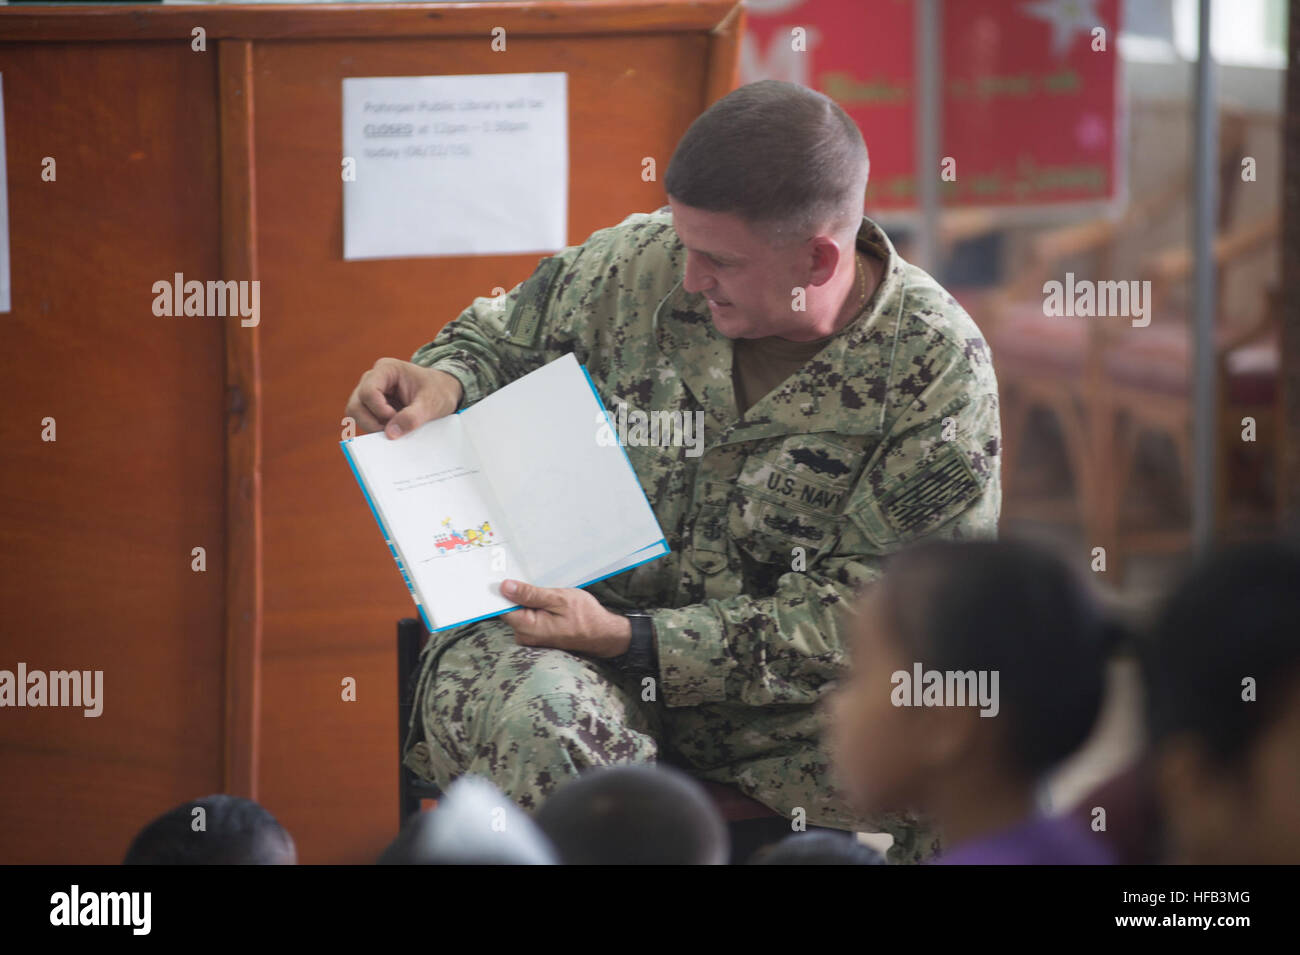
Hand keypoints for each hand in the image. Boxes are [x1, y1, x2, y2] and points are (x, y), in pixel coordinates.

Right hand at [344, 358, 463, 438]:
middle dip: (371, 422)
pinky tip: (394, 430)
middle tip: (392, 431)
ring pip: (356, 414)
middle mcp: (373, 379)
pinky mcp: (374, 407)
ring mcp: (371, 393)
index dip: (379, 410)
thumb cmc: (439, 390)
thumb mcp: (431, 403)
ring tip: (395, 430)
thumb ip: (412, 417)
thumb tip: (390, 433)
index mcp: (386, 369)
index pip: (368, 391)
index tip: (395, 418)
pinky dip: (376, 429)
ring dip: (373, 426)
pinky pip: (365, 421)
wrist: (445, 391)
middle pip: (356, 405)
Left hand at [499, 579, 631, 657]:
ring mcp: (530, 637)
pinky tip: (546, 600)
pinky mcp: (537, 635)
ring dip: (528, 599)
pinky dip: (534, 606)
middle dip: (517, 593)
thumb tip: (505, 587)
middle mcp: (525, 636)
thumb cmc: (585, 617)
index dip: (501, 591)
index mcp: (527, 627)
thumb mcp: (559, 599)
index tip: (504, 575)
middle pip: (509, 609)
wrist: (603, 634)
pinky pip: (528, 616)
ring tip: (545, 591)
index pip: (501, 607)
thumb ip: (530, 594)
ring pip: (519, 612)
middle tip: (533, 580)